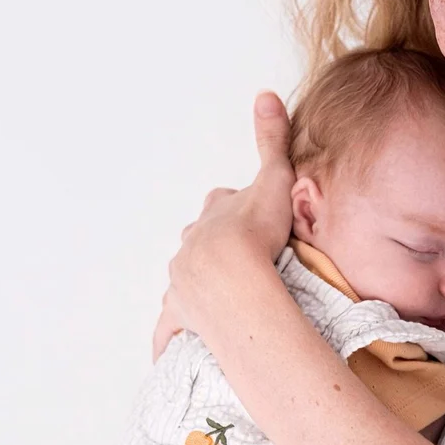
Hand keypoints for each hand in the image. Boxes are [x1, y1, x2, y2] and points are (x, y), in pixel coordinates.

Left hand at [152, 91, 294, 360]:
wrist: (235, 279)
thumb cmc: (257, 231)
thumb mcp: (273, 180)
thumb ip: (270, 139)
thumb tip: (265, 93)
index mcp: (213, 216)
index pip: (222, 205)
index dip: (239, 212)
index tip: (257, 224)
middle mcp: (191, 244)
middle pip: (202, 242)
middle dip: (216, 249)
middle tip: (245, 263)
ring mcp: (182, 280)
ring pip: (187, 280)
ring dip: (199, 287)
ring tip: (222, 301)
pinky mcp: (181, 314)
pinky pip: (172, 327)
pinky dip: (171, 335)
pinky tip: (173, 351)